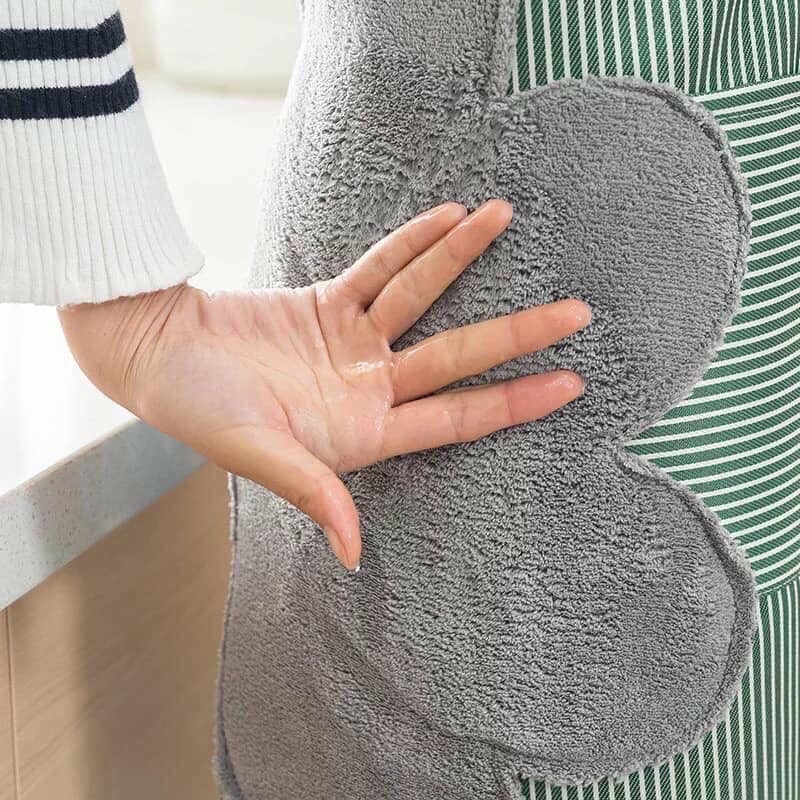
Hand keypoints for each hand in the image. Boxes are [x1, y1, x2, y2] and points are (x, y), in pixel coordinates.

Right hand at [59, 200, 590, 568]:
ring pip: (422, 299)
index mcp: (362, 431)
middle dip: (516, 334)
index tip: (569, 384)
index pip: (456, 417)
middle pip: (458, 355)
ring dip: (462, 261)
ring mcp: (351, 344)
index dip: (513, 402)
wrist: (156, 354)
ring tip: (505, 217)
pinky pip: (379, 268)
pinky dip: (411, 244)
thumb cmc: (197, 410)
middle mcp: (368, 388)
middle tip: (579, 311)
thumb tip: (353, 554)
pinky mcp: (326, 305)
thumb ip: (312, 492)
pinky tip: (450, 217)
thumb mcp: (256, 454)